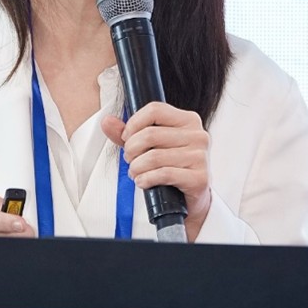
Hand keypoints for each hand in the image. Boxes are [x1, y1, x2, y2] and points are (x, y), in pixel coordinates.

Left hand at [101, 101, 211, 241]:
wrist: (192, 197)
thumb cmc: (172, 166)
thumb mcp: (150, 145)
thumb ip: (128, 133)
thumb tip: (107, 121)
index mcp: (188, 120)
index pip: (155, 110)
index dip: (134, 123)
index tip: (127, 137)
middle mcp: (198, 135)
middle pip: (150, 134)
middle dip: (131, 149)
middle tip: (130, 159)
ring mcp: (200, 156)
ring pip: (154, 157)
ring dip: (136, 167)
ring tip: (135, 172)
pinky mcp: (199, 178)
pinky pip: (163, 174)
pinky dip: (146, 179)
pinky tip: (143, 181)